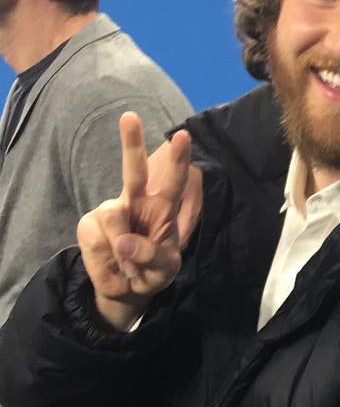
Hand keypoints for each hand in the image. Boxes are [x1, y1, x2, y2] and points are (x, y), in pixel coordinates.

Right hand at [76, 112, 202, 331]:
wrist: (125, 289)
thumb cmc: (152, 271)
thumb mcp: (164, 270)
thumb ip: (151, 256)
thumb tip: (123, 243)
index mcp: (162, 209)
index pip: (174, 181)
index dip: (178, 160)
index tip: (181, 136)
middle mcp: (136, 203)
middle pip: (134, 171)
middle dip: (132, 143)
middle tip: (130, 116)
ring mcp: (111, 212)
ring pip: (113, 216)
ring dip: (122, 245)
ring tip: (129, 265)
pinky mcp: (90, 225)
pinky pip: (96, 236)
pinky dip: (106, 254)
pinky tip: (113, 260)